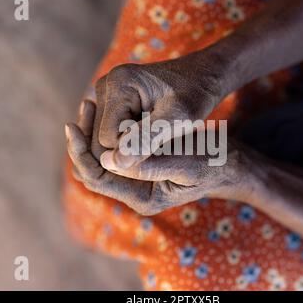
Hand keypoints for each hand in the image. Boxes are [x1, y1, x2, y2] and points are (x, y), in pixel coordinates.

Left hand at [66, 100, 249, 214]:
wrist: (229, 163)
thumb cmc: (214, 162)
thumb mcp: (189, 162)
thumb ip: (152, 164)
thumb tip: (110, 160)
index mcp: (143, 197)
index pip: (97, 178)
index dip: (81, 152)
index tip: (73, 124)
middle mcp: (134, 192)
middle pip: (92, 170)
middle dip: (82, 142)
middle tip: (84, 106)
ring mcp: (136, 180)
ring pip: (99, 160)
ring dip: (92, 135)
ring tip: (91, 105)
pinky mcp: (140, 166)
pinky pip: (112, 151)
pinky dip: (105, 133)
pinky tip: (106, 111)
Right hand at [90, 54, 222, 168]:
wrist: (202, 75)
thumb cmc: (195, 95)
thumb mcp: (177, 119)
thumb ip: (145, 139)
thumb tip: (112, 162)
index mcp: (117, 84)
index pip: (107, 140)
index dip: (134, 150)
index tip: (162, 141)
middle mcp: (105, 84)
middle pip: (101, 139)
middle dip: (130, 147)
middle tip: (162, 140)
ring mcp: (105, 92)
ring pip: (106, 138)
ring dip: (131, 143)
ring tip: (159, 133)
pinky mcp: (111, 100)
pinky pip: (111, 131)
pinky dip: (131, 137)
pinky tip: (153, 129)